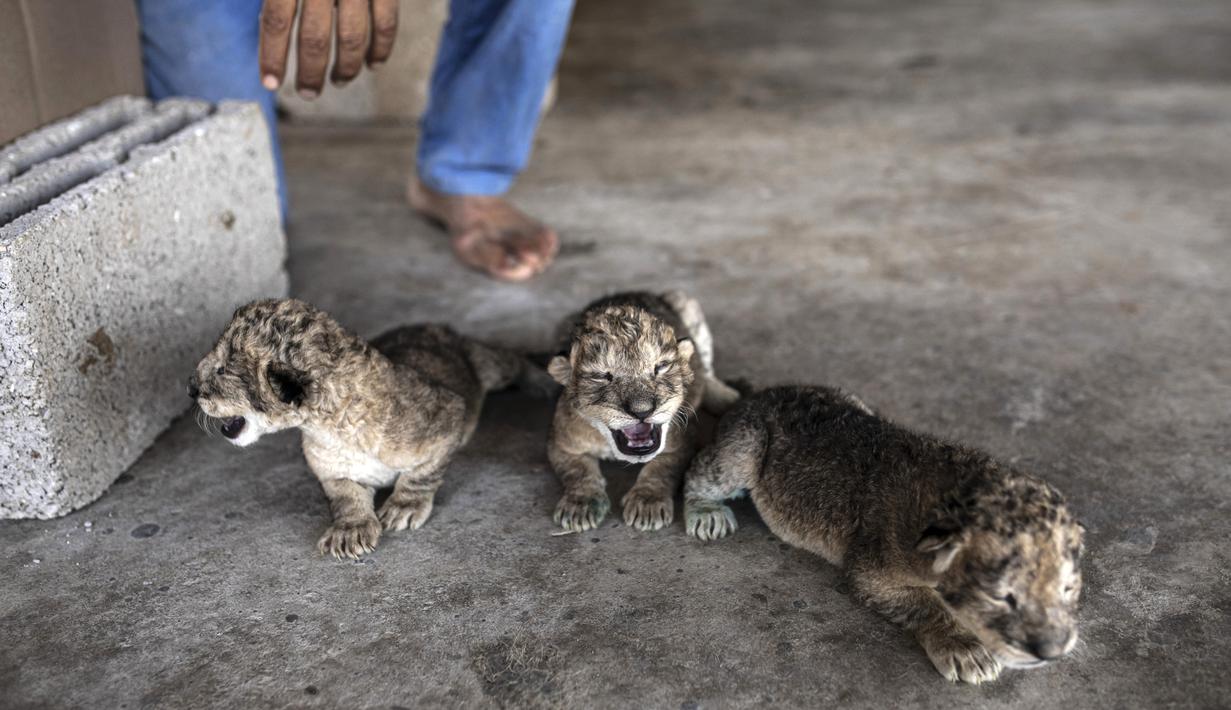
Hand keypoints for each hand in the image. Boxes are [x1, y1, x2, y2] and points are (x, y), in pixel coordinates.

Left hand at [259, 0, 398, 98]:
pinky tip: (373, 64)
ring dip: (345, 67)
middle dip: (310, 72)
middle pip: (314, 37)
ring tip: (339, 81)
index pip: (275, 20)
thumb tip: (270, 22)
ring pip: (351, 38)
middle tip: (307, 93)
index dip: (272, 56)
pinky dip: (381, 49)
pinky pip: (385, 24)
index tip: (270, 83)